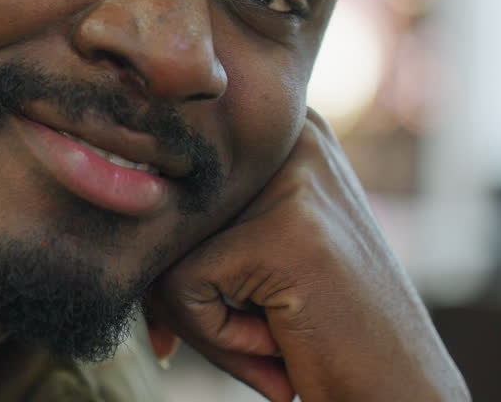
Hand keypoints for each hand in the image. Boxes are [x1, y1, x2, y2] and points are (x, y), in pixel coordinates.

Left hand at [146, 110, 468, 401]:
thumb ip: (192, 217)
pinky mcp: (284, 233)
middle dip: (181, 284)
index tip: (208, 297)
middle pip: (164, 205)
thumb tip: (100, 211)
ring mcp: (294, 179)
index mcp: (284, 126)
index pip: (172, 173)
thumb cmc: (315, 328)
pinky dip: (216, 337)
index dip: (174, 244)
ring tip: (274, 332)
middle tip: (253, 327)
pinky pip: (182, 288)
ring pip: (165, 246)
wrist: (401, 396)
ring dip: (202, 315)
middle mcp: (294, 133)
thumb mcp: (251, 250)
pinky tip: (279, 345)